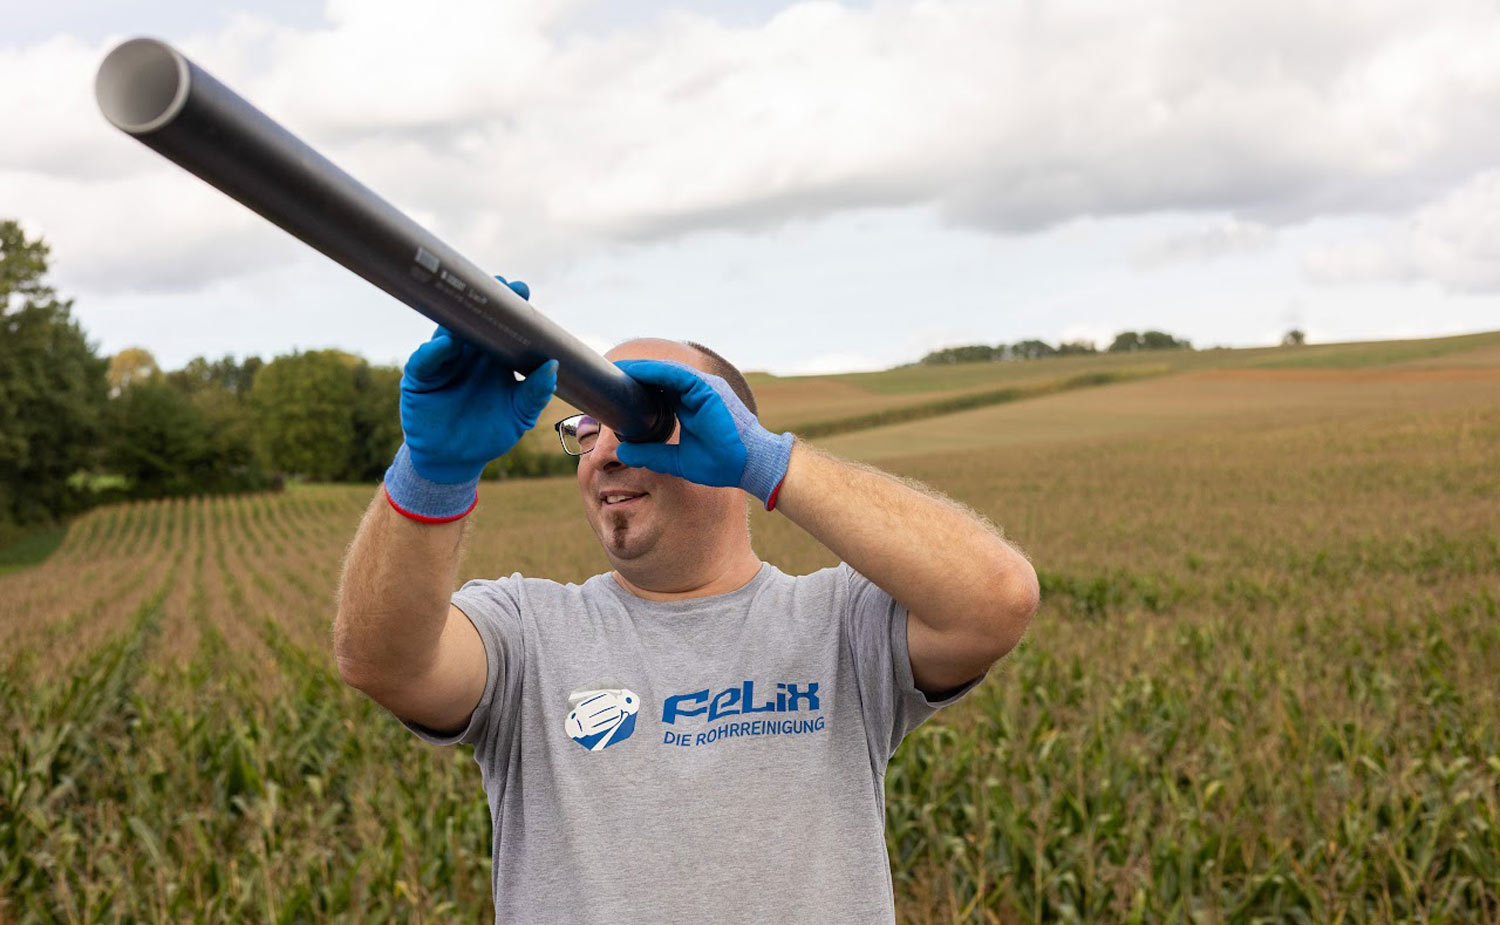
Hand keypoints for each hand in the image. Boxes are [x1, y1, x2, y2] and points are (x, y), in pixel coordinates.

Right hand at [384, 276, 556, 520]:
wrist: (456, 460)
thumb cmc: (490, 433)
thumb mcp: (519, 416)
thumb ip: (535, 393)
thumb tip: (553, 366)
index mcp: (493, 359)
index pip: (501, 327)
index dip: (510, 309)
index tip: (522, 291)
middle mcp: (467, 355)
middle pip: (473, 322)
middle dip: (484, 304)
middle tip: (499, 285)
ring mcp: (442, 363)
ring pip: (447, 333)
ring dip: (458, 321)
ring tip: (472, 310)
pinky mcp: (420, 379)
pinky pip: (424, 361)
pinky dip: (433, 351)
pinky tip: (447, 345)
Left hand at [612, 359, 793, 508]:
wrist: (749, 464)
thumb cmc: (722, 462)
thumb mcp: (678, 460)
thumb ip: (652, 454)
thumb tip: (623, 453)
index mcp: (692, 405)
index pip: (660, 389)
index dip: (639, 387)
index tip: (617, 389)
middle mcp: (698, 392)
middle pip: (661, 377)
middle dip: (636, 374)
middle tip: (610, 375)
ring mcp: (704, 388)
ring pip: (666, 372)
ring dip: (641, 369)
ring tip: (618, 370)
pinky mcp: (707, 389)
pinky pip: (677, 375)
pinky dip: (655, 372)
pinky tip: (636, 372)